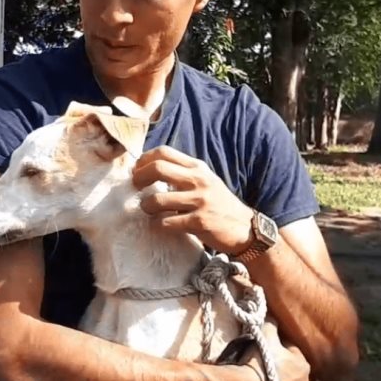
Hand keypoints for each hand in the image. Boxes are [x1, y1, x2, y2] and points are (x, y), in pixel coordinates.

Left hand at [132, 145, 253, 253]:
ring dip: (146, 206)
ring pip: (158, 199)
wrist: (245, 228)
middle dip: (139, 178)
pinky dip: (158, 224)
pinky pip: (167, 222)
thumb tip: (148, 170)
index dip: (144, 160)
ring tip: (148, 209)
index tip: (137, 171)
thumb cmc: (218, 203)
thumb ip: (182, 173)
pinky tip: (159, 225)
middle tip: (135, 187)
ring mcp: (200, 201)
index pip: (164, 152)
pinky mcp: (199, 222)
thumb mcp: (204, 180)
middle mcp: (198, 180)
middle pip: (158, 168)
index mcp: (197, 167)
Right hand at [242, 324, 318, 380]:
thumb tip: (272, 317)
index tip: (264, 342)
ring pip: (288, 380)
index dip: (276, 343)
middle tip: (265, 358)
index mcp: (303, 363)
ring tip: (265, 372)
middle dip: (281, 361)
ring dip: (281, 376)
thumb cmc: (259, 361)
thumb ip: (271, 324)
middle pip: (291, 365)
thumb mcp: (265, 335)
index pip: (290, 347)